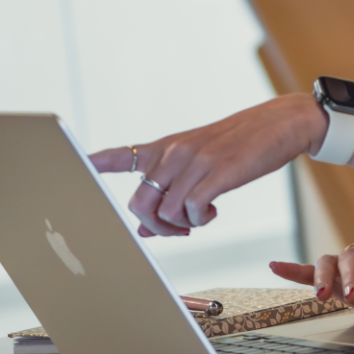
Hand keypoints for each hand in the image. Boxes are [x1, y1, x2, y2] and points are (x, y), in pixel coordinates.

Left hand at [88, 94, 326, 237]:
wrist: (282, 123)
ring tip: (202, 216)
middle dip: (154, 226)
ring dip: (181, 226)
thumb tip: (146, 230)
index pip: (121, 155)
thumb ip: (173, 189)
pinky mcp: (218, 172)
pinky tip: (213, 210)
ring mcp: (195, 161)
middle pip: (139, 202)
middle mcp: (174, 152)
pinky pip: (191, 210)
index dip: (92, 164)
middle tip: (179, 227)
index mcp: (167, 146)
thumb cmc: (243, 143)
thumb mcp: (203, 160)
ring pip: (164, 212)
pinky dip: (199, 220)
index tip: (71, 169)